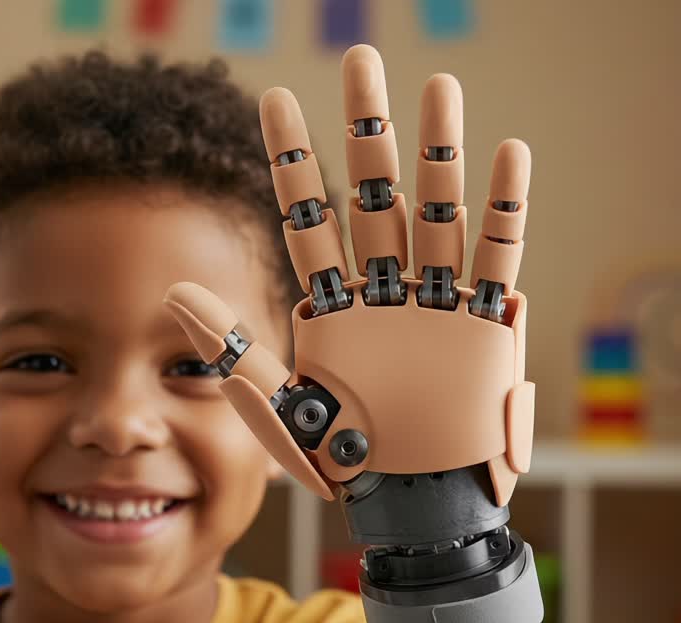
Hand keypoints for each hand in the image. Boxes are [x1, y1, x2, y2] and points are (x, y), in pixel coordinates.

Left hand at [164, 44, 532, 506]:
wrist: (414, 505)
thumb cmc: (350, 462)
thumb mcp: (283, 408)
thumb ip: (233, 352)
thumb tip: (173, 295)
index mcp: (333, 305)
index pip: (307, 218)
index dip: (291, 161)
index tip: (272, 101)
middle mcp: (385, 292)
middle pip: (374, 195)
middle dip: (366, 130)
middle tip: (359, 60)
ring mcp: (436, 304)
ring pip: (437, 211)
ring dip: (439, 152)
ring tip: (437, 86)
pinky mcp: (483, 328)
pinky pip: (496, 259)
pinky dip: (503, 212)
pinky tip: (507, 155)